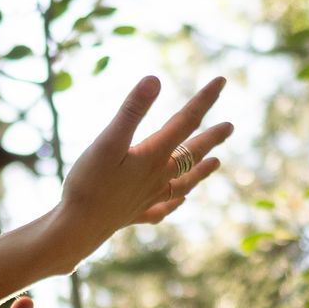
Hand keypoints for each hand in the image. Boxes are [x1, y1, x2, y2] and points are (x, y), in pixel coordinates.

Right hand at [46, 75, 228, 264]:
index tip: (221, 80)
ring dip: (201, 170)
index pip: (186, 121)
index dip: (204, 99)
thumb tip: (154, 80)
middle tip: (229, 127)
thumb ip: (131, 111)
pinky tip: (180, 202)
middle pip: (192, 153)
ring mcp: (149, 197)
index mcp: (154, 155)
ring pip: (184, 182)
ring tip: (216, 162)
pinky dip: (175, 203)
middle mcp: (158, 176)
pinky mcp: (136, 213)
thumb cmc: (90, 183)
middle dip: (211, 137)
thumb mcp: (108, 141)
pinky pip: (163, 208)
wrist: (78, 227)